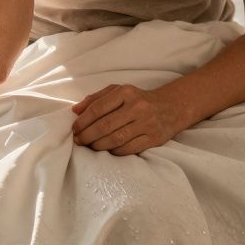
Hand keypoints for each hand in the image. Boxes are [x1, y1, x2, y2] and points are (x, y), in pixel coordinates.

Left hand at [70, 84, 188, 155]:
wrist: (170, 107)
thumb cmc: (137, 99)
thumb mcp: (118, 92)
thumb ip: (95, 99)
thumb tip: (75, 111)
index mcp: (126, 92)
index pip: (98, 108)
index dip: (83, 121)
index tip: (75, 129)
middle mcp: (137, 107)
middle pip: (105, 125)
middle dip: (87, 136)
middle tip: (79, 141)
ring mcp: (146, 123)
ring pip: (116, 139)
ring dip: (98, 145)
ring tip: (90, 146)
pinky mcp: (153, 138)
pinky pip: (128, 149)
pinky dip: (114, 151)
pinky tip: (108, 150)